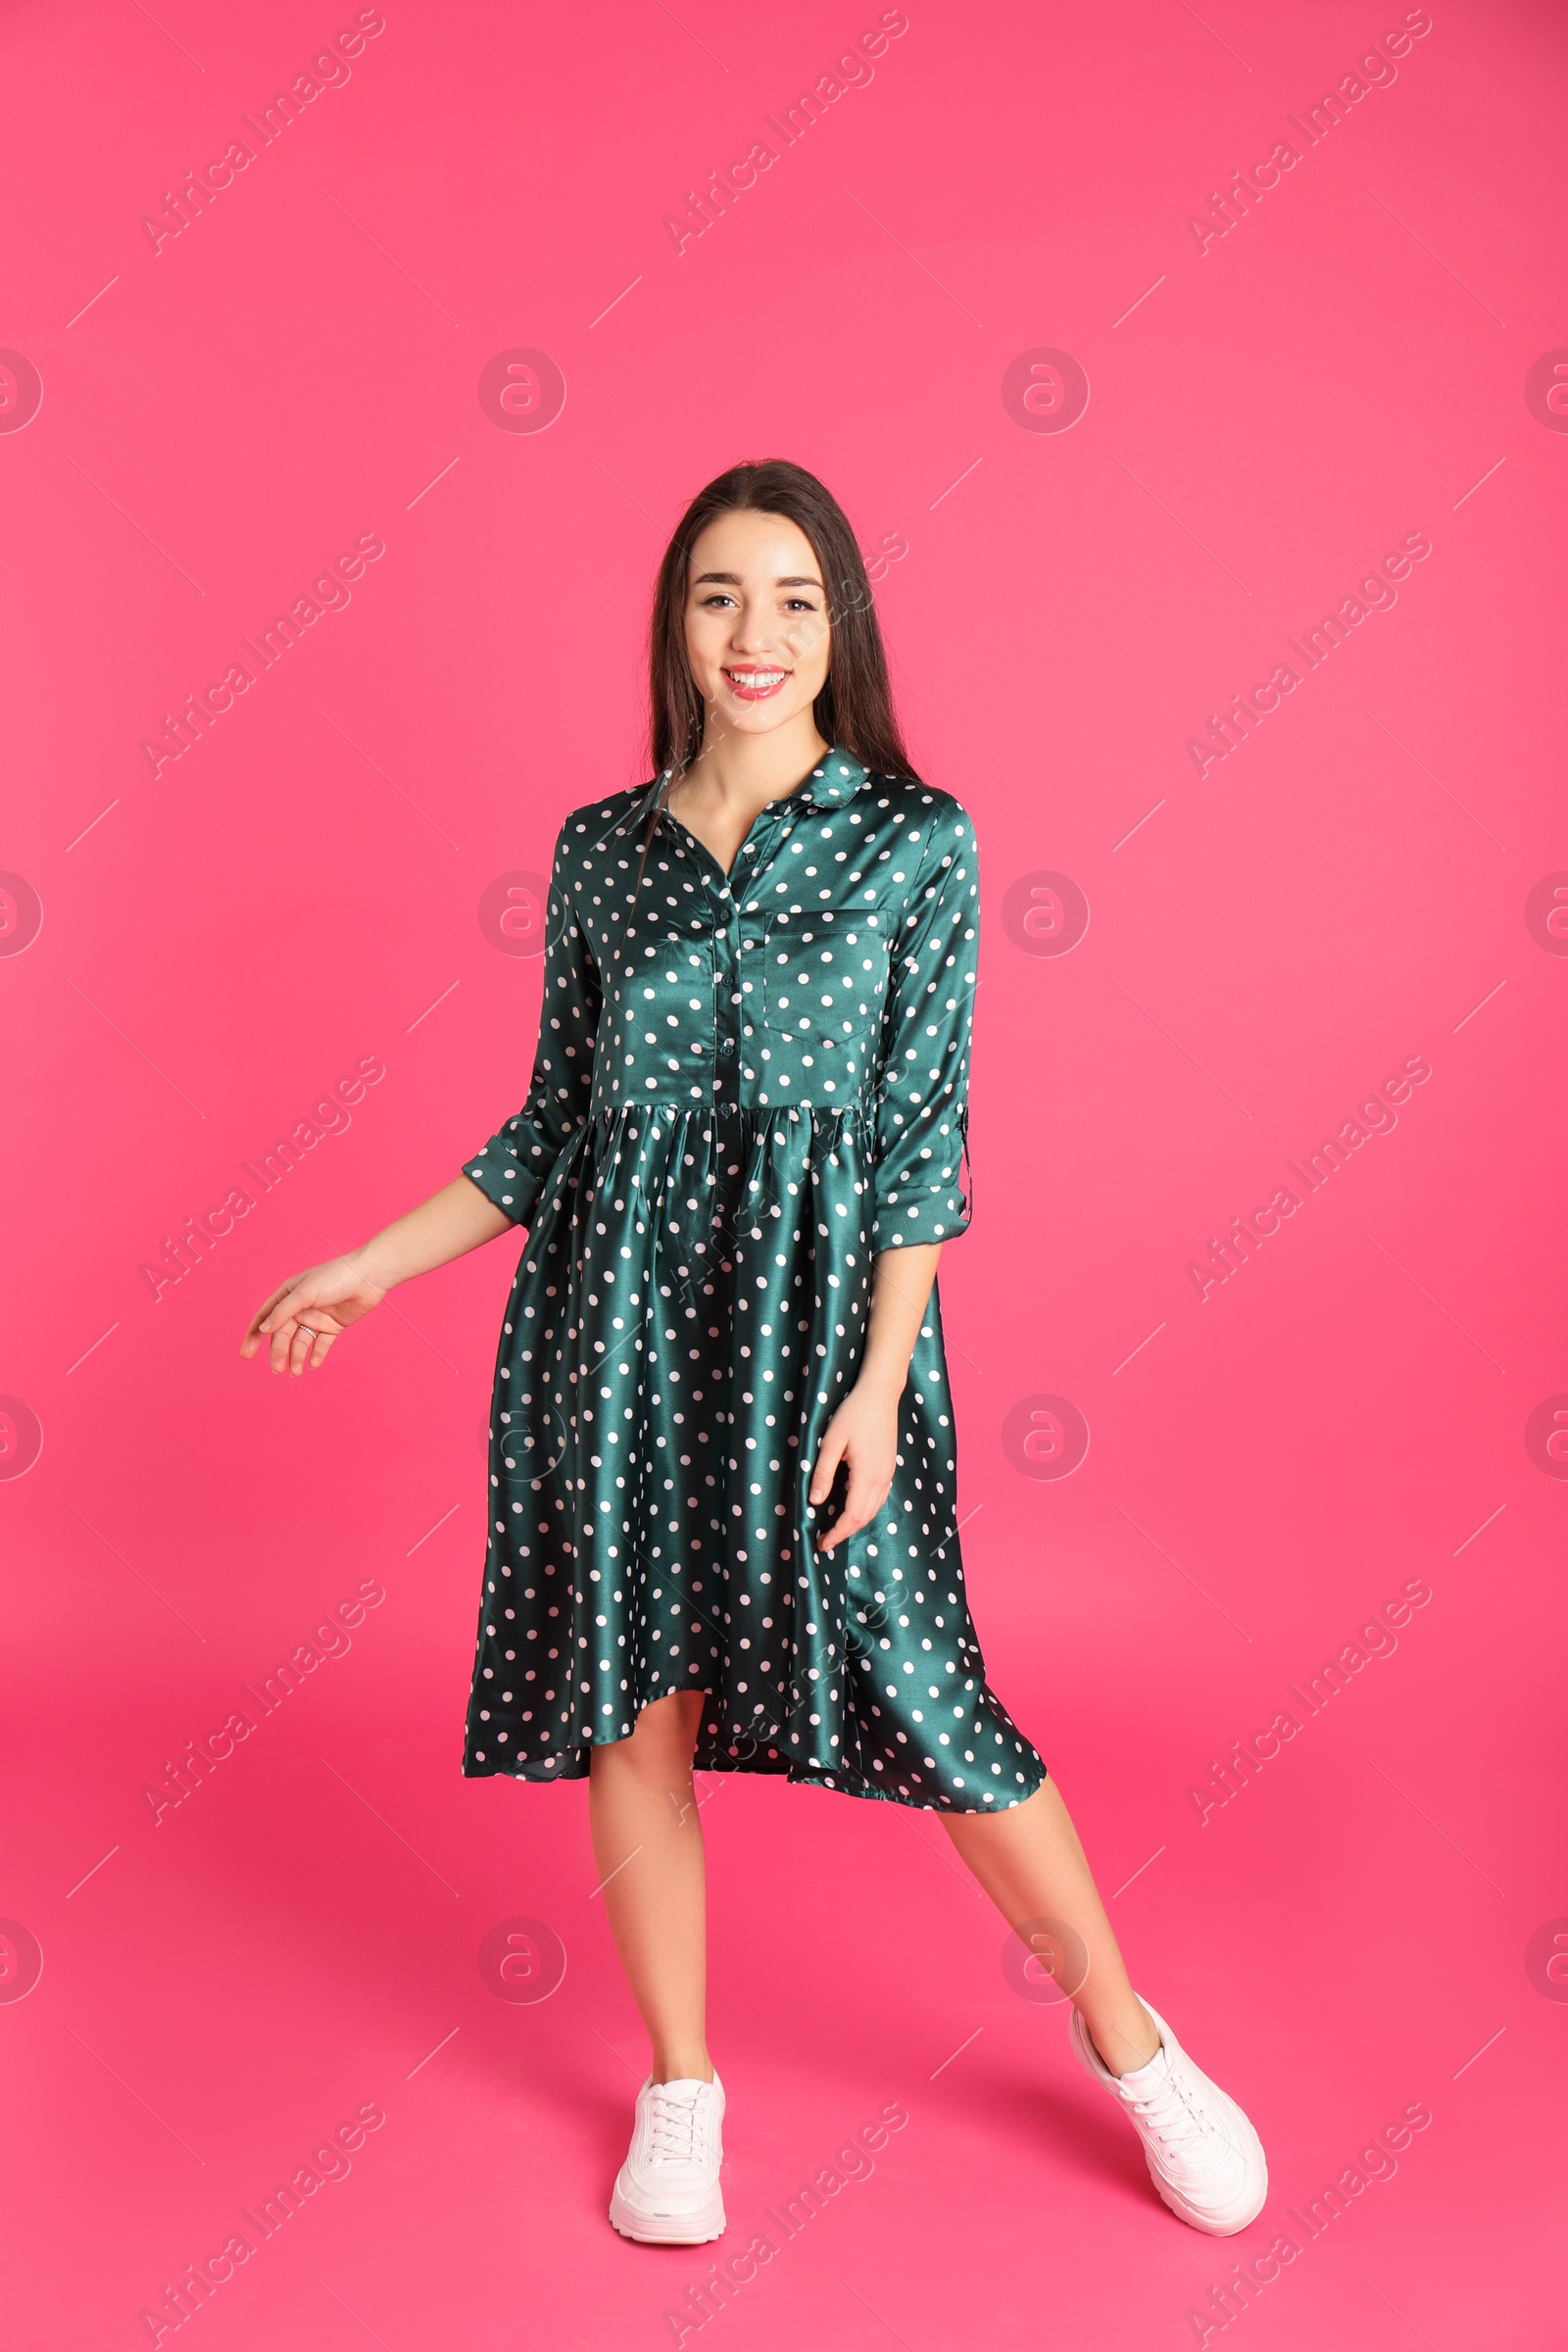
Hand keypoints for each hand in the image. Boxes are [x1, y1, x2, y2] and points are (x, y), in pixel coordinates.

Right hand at [240, 1252, 387, 1376]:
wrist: (368, 1277)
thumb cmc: (334, 1278)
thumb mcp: (304, 1293)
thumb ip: (283, 1312)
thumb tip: (263, 1329)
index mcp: (287, 1295)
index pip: (265, 1318)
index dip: (254, 1336)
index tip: (246, 1355)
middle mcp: (299, 1307)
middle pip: (282, 1334)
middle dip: (278, 1352)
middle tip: (277, 1369)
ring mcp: (316, 1317)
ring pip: (301, 1342)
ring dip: (297, 1357)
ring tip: (297, 1371)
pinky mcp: (333, 1326)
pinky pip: (321, 1344)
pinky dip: (317, 1355)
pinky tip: (314, 1364)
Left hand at [808, 1380, 898, 1553]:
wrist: (881, 1394)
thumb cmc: (854, 1413)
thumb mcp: (831, 1442)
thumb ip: (823, 1473)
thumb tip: (814, 1501)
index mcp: (867, 1475)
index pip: (852, 1516)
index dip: (837, 1533)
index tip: (821, 1543)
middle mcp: (882, 1479)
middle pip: (864, 1517)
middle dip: (844, 1532)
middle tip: (824, 1540)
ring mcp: (888, 1474)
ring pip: (873, 1509)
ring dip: (855, 1522)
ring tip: (835, 1527)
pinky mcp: (888, 1467)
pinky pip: (878, 1498)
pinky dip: (864, 1509)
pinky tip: (851, 1505)